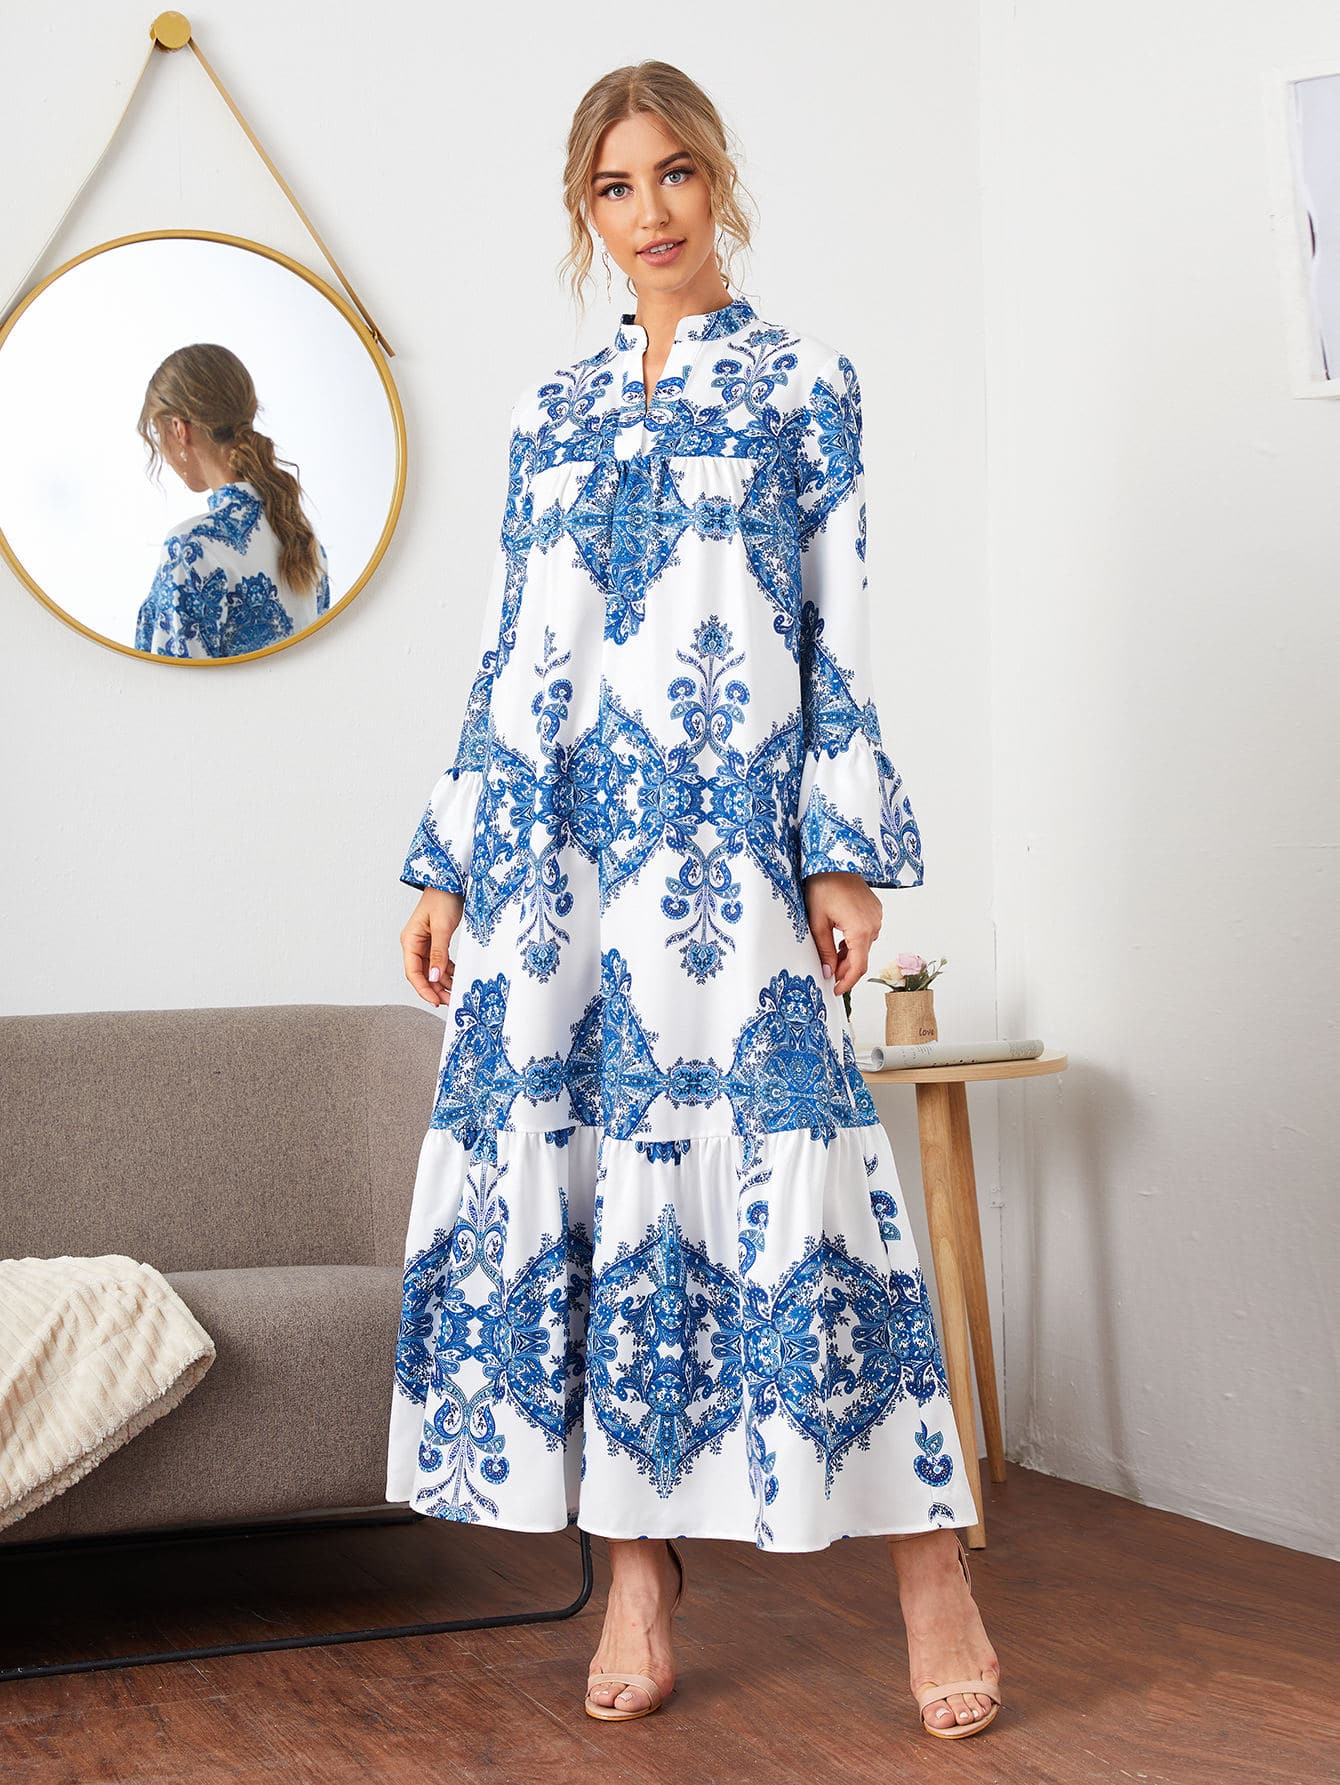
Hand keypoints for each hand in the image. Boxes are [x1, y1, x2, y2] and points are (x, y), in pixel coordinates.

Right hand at [401, 887, 463, 1006]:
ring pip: (431, 970)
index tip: (435, 1001)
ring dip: (442, 983)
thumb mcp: (442, 927)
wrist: (450, 882)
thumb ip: (438, 953)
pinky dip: (447, 971)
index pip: (413, 972)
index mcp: (410, 940)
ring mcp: (424, 944)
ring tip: (455, 993)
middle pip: (422, 974)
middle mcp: (414, 944)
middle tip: (449, 1001)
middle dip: (435, 989)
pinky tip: (456, 978)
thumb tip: (435, 976)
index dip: (423, 989)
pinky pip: (439, 962)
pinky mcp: (435, 942)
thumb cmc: (443, 898)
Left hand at [802, 871, 882, 999]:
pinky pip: (866, 933)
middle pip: (861, 957)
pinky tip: (839, 938)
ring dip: (849, 954)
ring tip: (830, 952)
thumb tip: (828, 972)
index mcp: (861, 930)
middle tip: (827, 973)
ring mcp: (876, 917)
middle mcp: (874, 925)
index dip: (847, 982)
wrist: (834, 860)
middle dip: (845, 968)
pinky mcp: (874, 910)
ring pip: (863, 946)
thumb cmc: (823, 886)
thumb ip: (824, 950)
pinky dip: (854, 941)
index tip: (836, 990)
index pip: (858, 967)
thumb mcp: (817, 922)